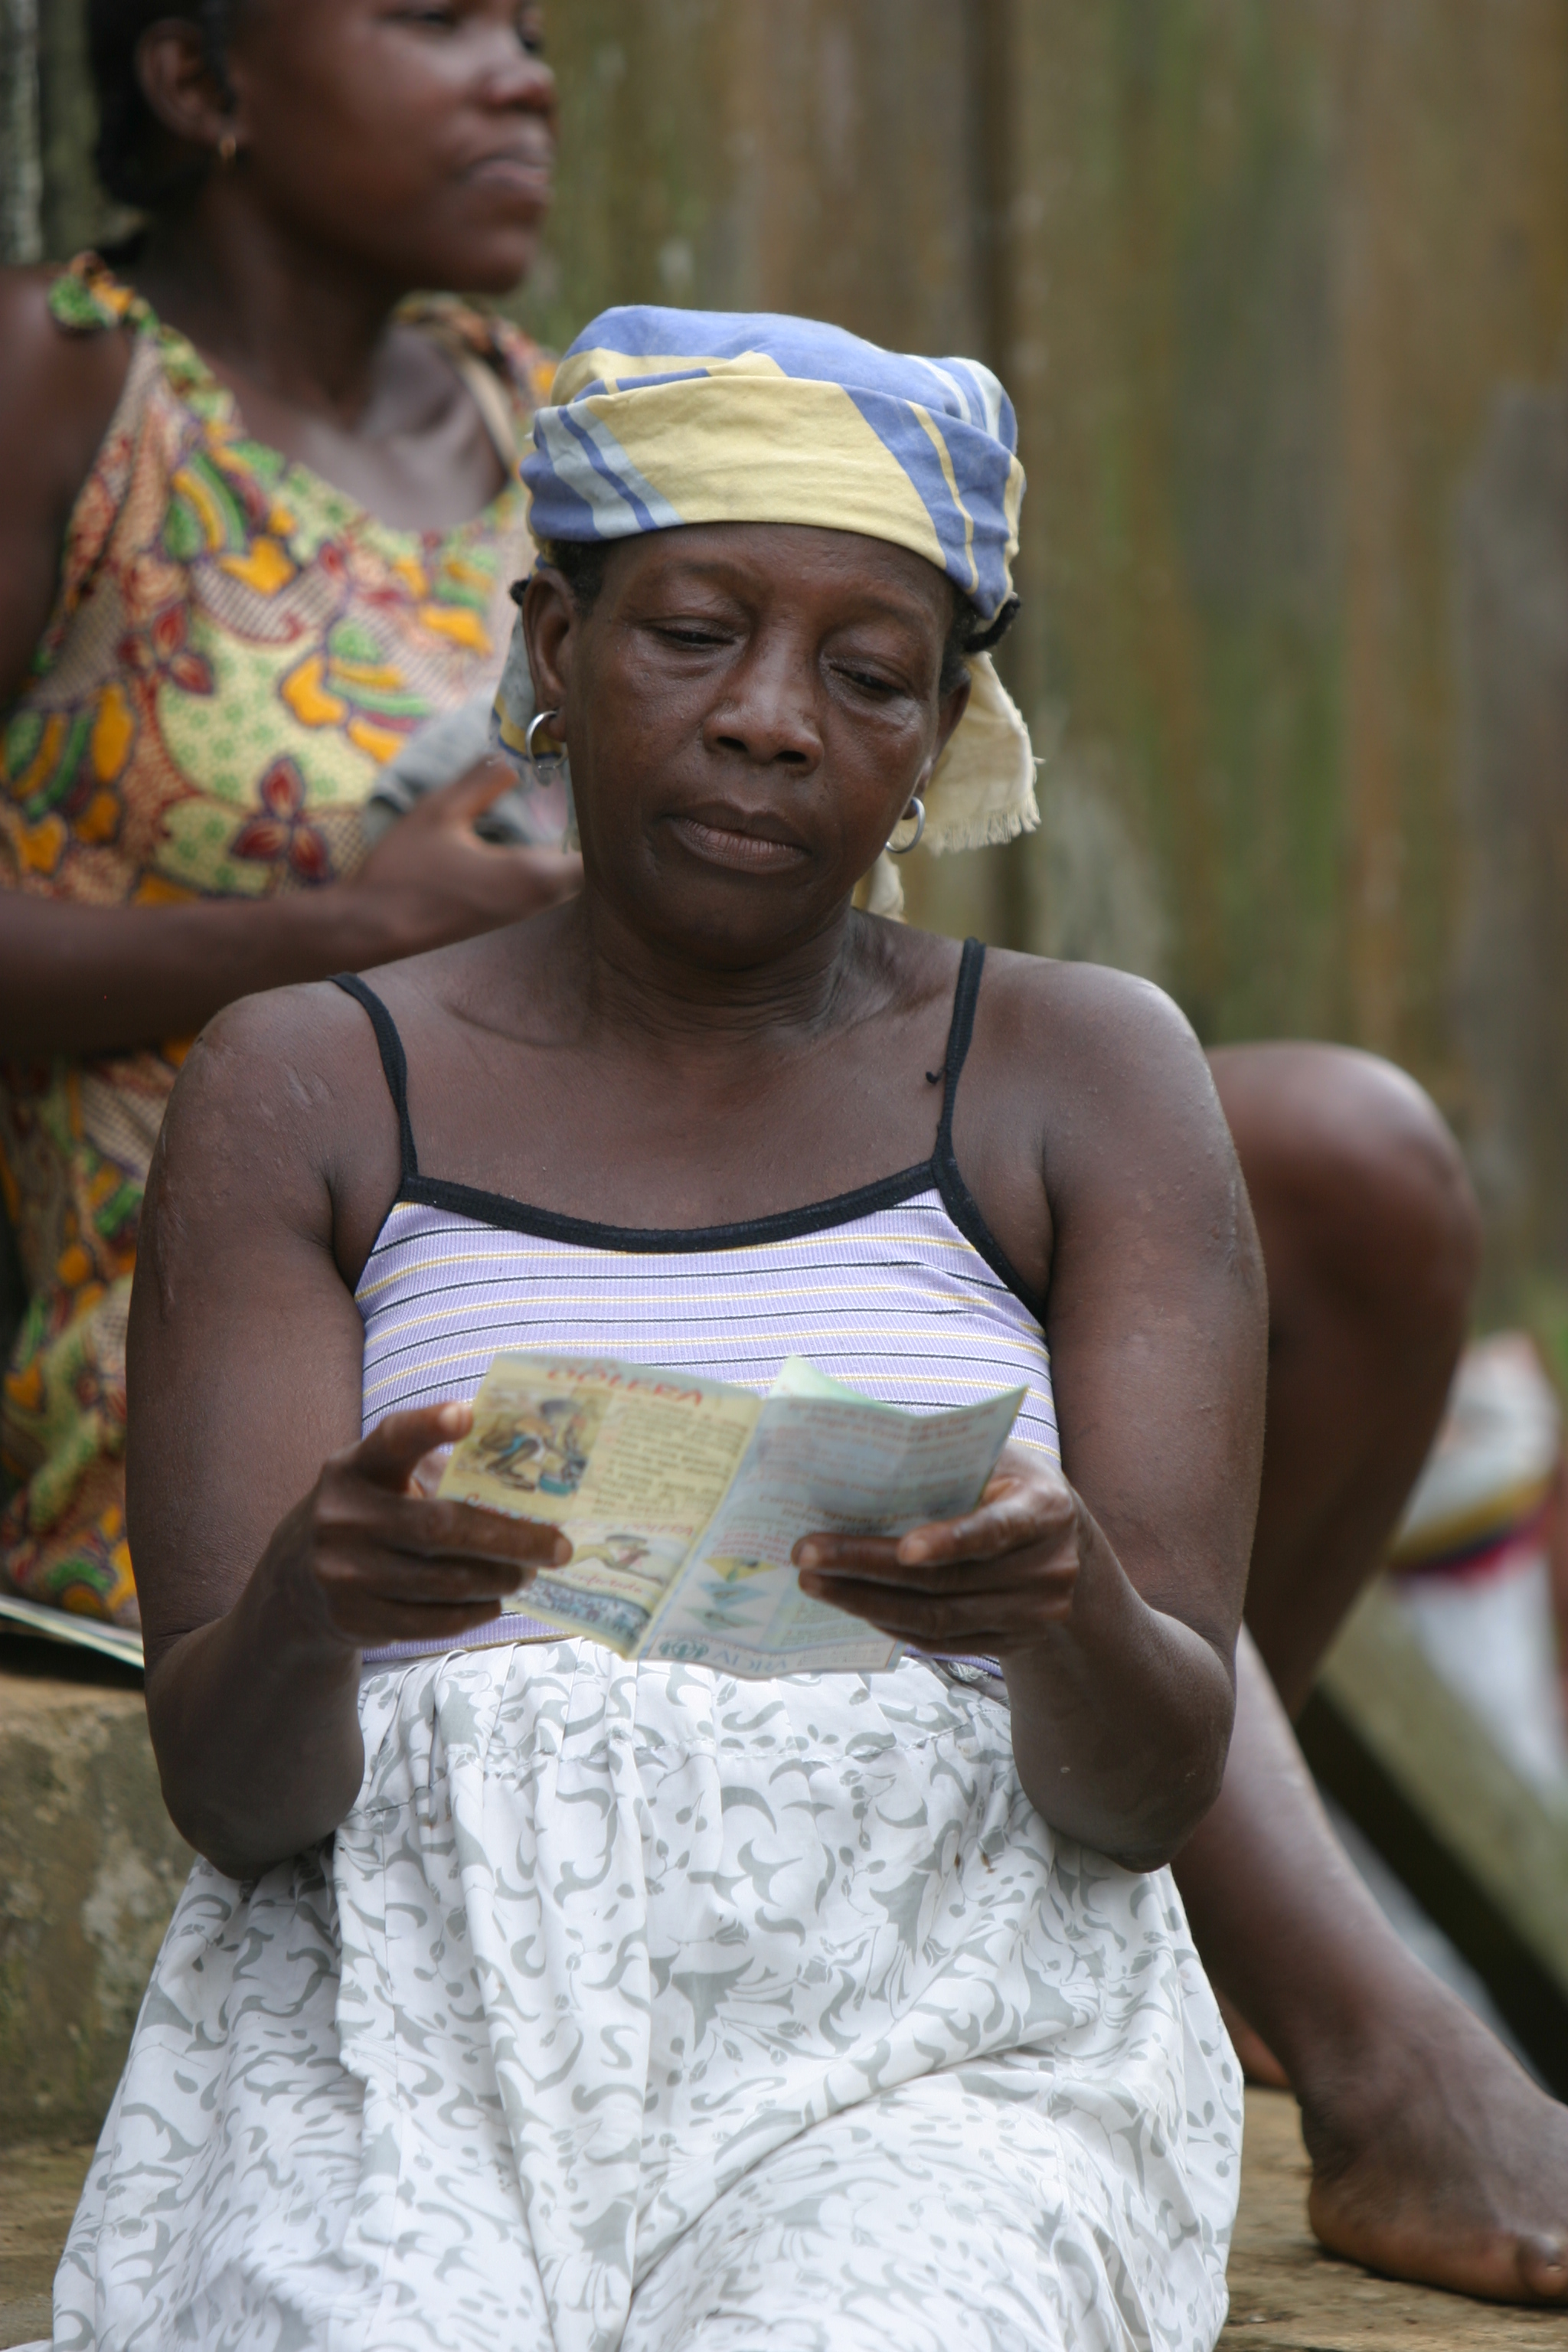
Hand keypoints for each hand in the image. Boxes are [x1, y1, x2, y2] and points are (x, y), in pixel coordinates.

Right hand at [261, 1403, 571, 1649]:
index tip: (470, 1414)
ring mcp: (343, 1571)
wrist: (297, 1581)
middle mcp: (343, 1515)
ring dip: (500, 1579)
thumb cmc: (369, 1514)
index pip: (394, 1438)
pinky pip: (432, 1621)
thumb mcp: (382, 1481)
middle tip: (557, 1546)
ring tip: (528, 1573)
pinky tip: (493, 1600)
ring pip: (445, 1581)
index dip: (430, 1425)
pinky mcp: (353, 1618)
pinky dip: (474, 1611)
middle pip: (442, 1527)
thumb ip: (433, 1471)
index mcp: (355, 1466)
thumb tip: (530, 1472)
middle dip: (511, 1538)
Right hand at [355, 756, 580, 948]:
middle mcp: (536, 901)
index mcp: (532, 875)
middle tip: (578, 793)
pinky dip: (545, 864)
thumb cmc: (404, 872)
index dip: (600, 821)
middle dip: (584, 833)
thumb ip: (481, 781)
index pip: (595, 852)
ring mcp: (520, 915)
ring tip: (558, 810)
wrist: (369, 930)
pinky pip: (542, 889)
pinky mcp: (502, 920)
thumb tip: (510, 759)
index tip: (594, 788)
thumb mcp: (439, 812)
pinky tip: (528, 838)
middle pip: (584, 867)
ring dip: (565, 850)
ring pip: (563, 881)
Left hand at [793, 1445, 1082, 1654]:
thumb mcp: (998, 1459)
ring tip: (815, 1583)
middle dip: (869, 1567)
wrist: (1068, 1548)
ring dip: (867, 1603)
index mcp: (1045, 1510)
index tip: (902, 1548)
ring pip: (938, 1620)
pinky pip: (941, 1643)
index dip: (950, 1540)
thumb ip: (948, 1459)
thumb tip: (862, 1454)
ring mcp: (1030, 1615)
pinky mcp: (1009, 1644)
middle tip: (808, 1554)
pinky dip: (892, 1624)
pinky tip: (853, 1605)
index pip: (995, 1529)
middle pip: (948, 1581)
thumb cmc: (1012, 1486)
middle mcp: (1047, 1570)